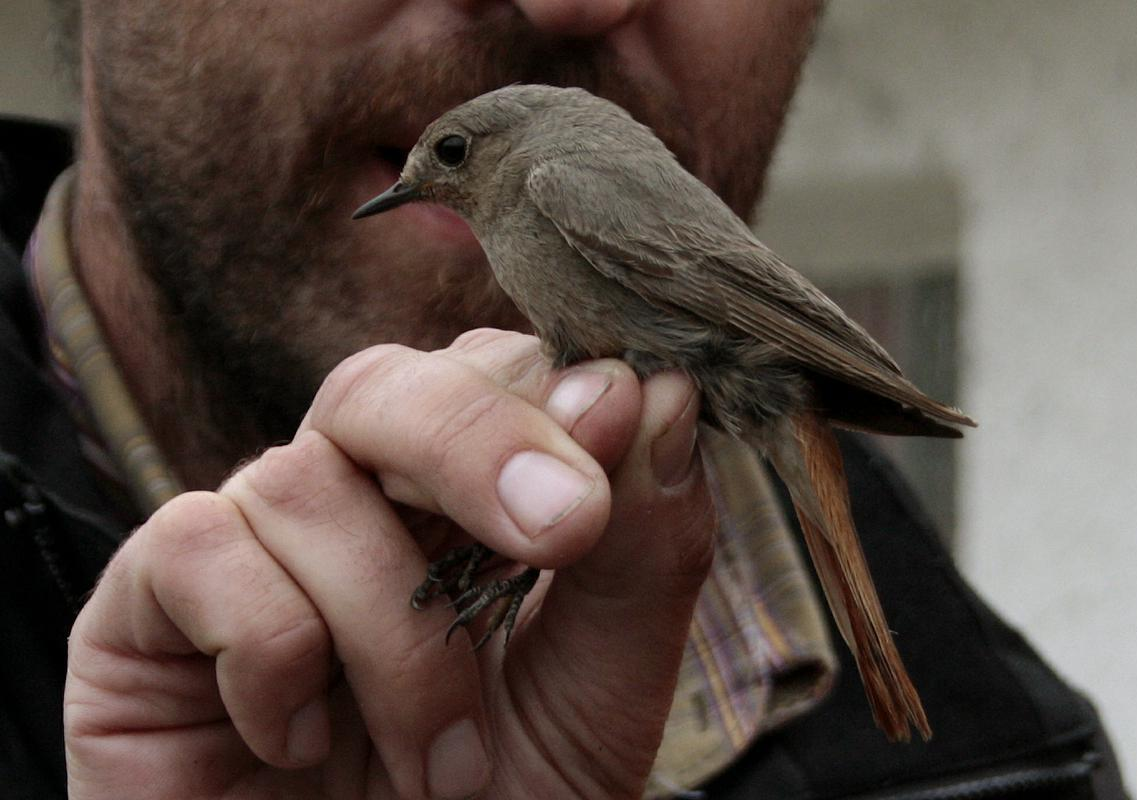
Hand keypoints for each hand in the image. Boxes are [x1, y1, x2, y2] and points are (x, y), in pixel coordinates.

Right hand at [64, 329, 715, 798]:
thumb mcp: (597, 691)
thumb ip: (640, 549)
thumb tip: (659, 390)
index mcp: (459, 506)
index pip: (488, 375)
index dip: (551, 403)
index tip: (605, 486)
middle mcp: (349, 508)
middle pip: (385, 382)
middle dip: (477, 442)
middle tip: (562, 531)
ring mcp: (247, 549)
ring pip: (303, 481)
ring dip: (395, 636)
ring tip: (441, 763)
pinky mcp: (146, 608)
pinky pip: (198, 548)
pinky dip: (271, 649)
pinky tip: (295, 743)